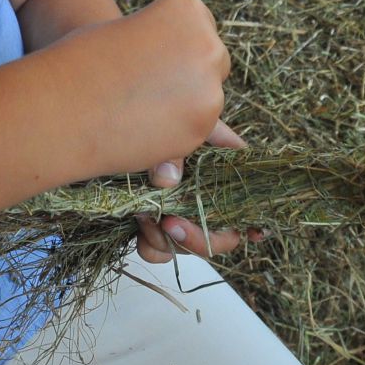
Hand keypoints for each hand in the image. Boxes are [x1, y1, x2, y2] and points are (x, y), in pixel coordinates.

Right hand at [62, 0, 229, 178]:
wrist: (57, 103)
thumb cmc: (86, 60)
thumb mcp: (134, 47)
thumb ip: (183, 73)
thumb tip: (236, 142)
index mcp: (188, 10)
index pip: (199, 29)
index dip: (168, 46)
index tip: (141, 54)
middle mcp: (209, 46)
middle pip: (212, 64)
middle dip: (185, 76)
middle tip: (139, 81)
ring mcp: (209, 90)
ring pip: (208, 102)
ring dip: (181, 106)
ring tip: (134, 104)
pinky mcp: (200, 129)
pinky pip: (196, 133)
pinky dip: (174, 132)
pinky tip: (139, 125)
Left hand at [137, 120, 265, 263]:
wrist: (108, 122)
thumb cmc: (142, 116)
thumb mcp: (166, 123)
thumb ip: (172, 151)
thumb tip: (166, 181)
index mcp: (215, 161)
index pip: (246, 188)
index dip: (254, 214)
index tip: (257, 233)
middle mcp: (201, 189)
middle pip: (221, 230)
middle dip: (198, 238)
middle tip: (169, 226)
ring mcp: (178, 207)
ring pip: (190, 243)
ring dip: (167, 240)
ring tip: (142, 218)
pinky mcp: (153, 220)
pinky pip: (163, 248)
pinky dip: (152, 246)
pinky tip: (139, 231)